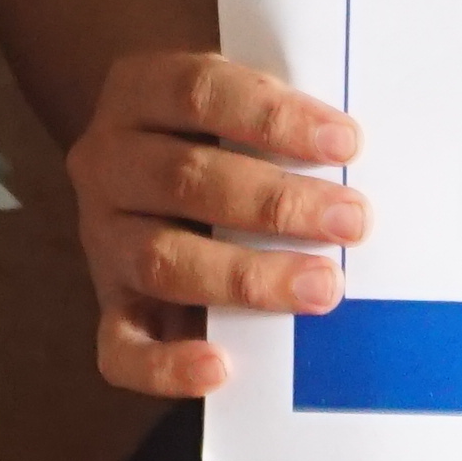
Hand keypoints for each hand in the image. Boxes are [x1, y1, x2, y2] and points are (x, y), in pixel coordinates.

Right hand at [66, 51, 366, 398]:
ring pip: (161, 259)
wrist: (154, 162)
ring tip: (323, 287)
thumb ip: (282, 118)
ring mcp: (103, 238)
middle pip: (184, 179)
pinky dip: (164, 366)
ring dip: (247, 276)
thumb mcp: (238, 99)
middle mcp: (107, 162)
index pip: (200, 93)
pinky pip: (120, 347)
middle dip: (276, 203)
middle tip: (353, 221)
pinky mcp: (111, 305)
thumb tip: (358, 154)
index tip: (346, 141)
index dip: (273, 117)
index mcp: (138, 92)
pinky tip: (220, 369)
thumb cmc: (223, 130)